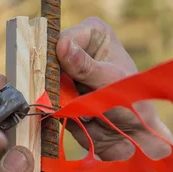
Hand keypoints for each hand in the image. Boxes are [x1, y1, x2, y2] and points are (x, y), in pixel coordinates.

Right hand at [56, 17, 166, 159]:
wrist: (128, 137)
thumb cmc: (131, 103)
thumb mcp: (109, 82)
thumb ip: (84, 66)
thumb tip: (61, 45)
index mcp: (94, 34)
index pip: (63, 38)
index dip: (60, 56)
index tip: (69, 75)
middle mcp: (77, 48)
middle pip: (48, 57)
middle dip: (53, 77)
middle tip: (71, 94)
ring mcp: (64, 72)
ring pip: (42, 78)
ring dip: (53, 94)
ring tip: (75, 106)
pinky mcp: (56, 91)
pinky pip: (41, 96)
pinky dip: (49, 106)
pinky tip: (67, 113)